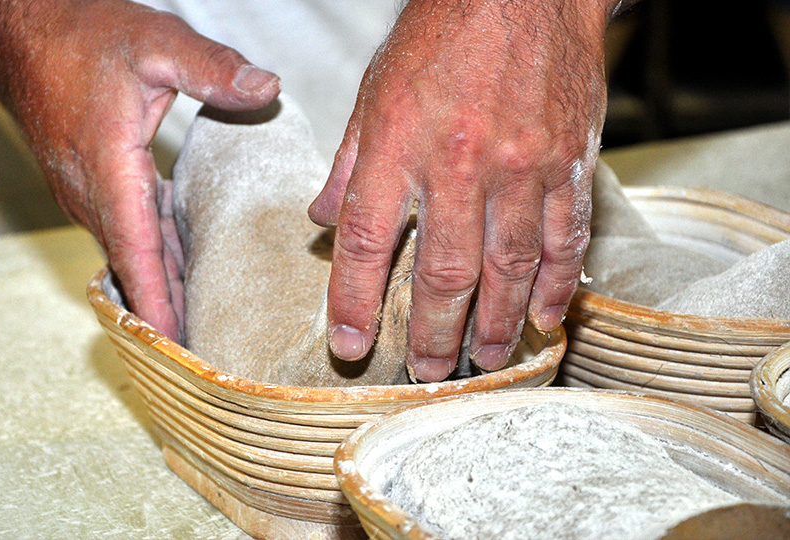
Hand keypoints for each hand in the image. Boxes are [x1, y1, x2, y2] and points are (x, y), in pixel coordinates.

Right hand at [0, 0, 278, 341]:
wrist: (25, 25)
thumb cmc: (85, 33)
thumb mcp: (156, 41)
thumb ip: (212, 68)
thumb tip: (267, 89)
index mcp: (110, 166)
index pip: (137, 250)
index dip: (157, 300)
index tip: (176, 342)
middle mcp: (93, 190)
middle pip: (136, 267)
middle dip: (166, 312)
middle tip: (204, 352)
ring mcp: (88, 190)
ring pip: (131, 254)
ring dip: (161, 291)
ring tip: (200, 327)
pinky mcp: (93, 183)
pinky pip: (128, 234)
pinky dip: (154, 261)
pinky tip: (180, 274)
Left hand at [309, 0, 612, 380]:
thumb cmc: (442, 32)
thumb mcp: (375, 91)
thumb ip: (348, 162)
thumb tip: (322, 221)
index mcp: (398, 144)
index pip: (363, 242)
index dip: (351, 302)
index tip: (347, 347)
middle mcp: (458, 162)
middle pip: (443, 272)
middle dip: (434, 332)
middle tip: (429, 371)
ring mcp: (520, 166)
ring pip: (508, 267)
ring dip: (496, 323)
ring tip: (485, 360)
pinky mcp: (567, 162)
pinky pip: (564, 237)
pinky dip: (556, 284)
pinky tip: (545, 317)